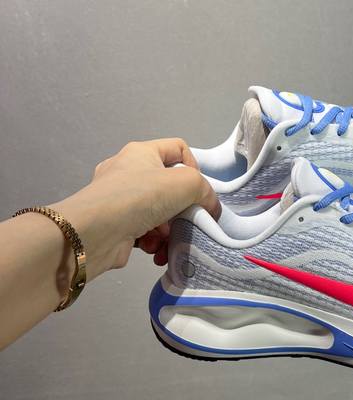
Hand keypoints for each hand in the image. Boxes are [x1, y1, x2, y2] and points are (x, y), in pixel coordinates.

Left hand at [52, 138, 219, 279]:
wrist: (95, 233)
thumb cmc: (140, 197)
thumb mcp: (186, 183)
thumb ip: (205, 191)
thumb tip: (209, 208)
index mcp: (141, 153)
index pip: (178, 148)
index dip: (194, 166)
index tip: (196, 190)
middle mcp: (127, 172)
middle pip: (169, 188)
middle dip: (182, 209)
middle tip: (185, 221)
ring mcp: (119, 200)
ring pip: (159, 214)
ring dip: (169, 230)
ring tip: (167, 240)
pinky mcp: (115, 226)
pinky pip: (144, 232)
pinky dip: (154, 242)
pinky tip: (154, 251)